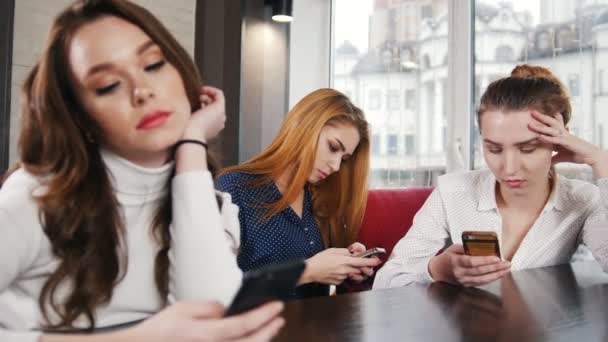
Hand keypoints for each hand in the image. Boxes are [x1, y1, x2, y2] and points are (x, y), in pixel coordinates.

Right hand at [128, 301, 283, 341]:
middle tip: (279, 318)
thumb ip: (209, 308)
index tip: (276, 306)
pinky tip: (250, 340)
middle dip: (269, 330)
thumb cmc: (159, 332)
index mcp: (209, 335)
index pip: (245, 324)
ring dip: (261, 340)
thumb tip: (226, 310)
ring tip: (270, 329)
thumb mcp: (183, 309)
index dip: (264, 315)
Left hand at [182, 86, 225, 141]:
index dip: (201, 106)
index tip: (191, 103)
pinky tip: (200, 90)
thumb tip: (181, 110)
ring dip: (206, 95)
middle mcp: (218, 123)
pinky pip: (219, 94)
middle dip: (204, 101)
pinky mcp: (220, 108)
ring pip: (216, 101)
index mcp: (212, 130)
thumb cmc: (185, 135)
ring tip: (196, 94)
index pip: (209, 115)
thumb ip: (187, 119)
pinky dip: (210, 89)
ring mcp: (220, 115)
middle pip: (213, 107)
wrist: (190, 138)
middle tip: (194, 98)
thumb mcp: (186, 126)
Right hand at [301, 248, 380, 284]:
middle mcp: (345, 270)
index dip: (372, 262)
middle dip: (366, 268)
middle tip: (367, 266)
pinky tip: (340, 271)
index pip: (362, 262)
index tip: (377, 260)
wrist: (310, 270)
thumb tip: (351, 253)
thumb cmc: (319, 260)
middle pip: (361, 271)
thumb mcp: (333, 251)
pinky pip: (346, 278)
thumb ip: (345, 252)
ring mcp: (342, 277)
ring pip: (355, 275)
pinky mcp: (339, 282)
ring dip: (357, 272)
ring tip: (353, 268)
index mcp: (344, 261)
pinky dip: (346, 275)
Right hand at [428, 244, 509, 286]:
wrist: (438, 270)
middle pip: (480, 271)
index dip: (485, 261)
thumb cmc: (447, 258)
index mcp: (455, 262)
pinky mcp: (467, 284)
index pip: (472, 262)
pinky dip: (491, 278)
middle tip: (506, 263)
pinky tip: (499, 274)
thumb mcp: (453, 248)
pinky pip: (481, 283)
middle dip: (495, 268)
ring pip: (482, 279)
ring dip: (496, 275)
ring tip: (506, 269)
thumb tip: (481, 247)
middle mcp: (459, 273)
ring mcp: (463, 280)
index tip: (496, 258)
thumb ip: (466, 248)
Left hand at [528, 111, 607, 176]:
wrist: (590, 156)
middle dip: (541, 117)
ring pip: (550, 130)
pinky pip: (555, 140)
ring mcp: (564, 137)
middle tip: (531, 112)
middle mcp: (562, 133)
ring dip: (540, 127)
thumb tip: (547, 163)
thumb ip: (553, 158)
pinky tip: (539, 136)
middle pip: (550, 123)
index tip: (536, 114)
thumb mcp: (561, 156)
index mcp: (561, 134)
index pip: (552, 125)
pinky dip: (547, 138)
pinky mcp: (566, 142)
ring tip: (529, 124)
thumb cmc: (576, 154)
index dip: (545, 119)